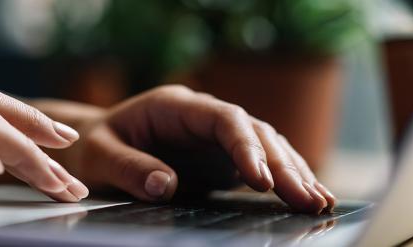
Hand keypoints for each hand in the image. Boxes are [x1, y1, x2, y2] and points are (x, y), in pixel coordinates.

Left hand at [57, 85, 334, 212]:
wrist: (96, 145)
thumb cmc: (94, 148)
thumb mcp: (100, 156)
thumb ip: (129, 168)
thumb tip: (165, 186)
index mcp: (175, 106)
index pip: (223, 118)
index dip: (246, 145)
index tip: (260, 178)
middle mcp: (203, 117)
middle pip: (254, 132)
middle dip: (282, 165)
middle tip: (306, 198)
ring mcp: (216, 137)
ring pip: (266, 146)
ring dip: (293, 172)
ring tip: (318, 202)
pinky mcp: (222, 158)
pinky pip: (261, 164)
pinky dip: (285, 179)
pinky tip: (308, 197)